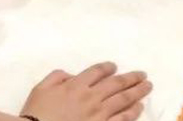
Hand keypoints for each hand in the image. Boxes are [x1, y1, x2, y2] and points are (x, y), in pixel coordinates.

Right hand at [19, 63, 152, 120]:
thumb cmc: (36, 113)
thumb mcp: (40, 88)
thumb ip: (57, 76)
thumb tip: (71, 75)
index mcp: (76, 85)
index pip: (97, 71)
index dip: (108, 67)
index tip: (115, 67)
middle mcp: (91, 97)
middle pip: (116, 84)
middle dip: (131, 78)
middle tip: (143, 74)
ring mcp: (98, 114)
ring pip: (123, 99)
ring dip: (137, 92)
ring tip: (147, 87)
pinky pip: (122, 119)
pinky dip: (132, 112)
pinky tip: (139, 107)